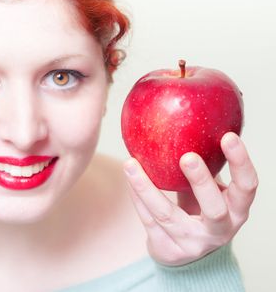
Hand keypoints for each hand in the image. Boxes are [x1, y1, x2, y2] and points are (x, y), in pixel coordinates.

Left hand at [124, 132, 257, 265]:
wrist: (185, 257)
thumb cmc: (199, 211)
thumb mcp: (211, 192)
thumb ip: (208, 165)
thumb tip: (194, 118)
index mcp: (236, 210)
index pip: (247, 187)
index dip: (241, 163)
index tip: (228, 136)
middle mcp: (219, 230)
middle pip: (214, 208)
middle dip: (201, 181)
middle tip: (187, 156)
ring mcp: (191, 242)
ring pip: (167, 215)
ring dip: (147, 187)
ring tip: (131, 162)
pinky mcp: (166, 248)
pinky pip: (147, 218)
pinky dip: (137, 195)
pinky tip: (129, 175)